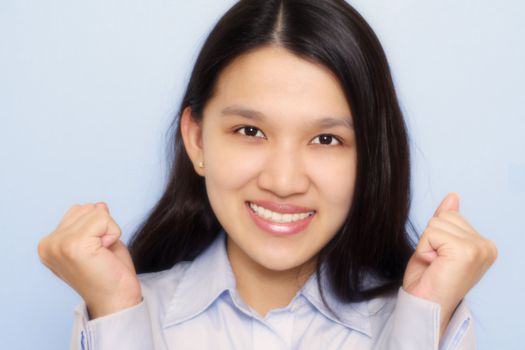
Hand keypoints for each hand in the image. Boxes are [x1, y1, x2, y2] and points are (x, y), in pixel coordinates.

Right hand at [38, 202, 141, 318]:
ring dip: (109, 231)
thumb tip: (99, 204)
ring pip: (96, 211)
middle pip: (87, 208)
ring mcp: (59, 244)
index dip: (97, 228)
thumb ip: (92, 220)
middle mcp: (49, 244)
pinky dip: (113, 233)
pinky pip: (104, 218)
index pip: (79, 210)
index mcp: (49, 244)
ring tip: (103, 254)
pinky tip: (106, 253)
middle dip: (103, 228)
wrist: (116, 300)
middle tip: (101, 254)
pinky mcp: (74, 245)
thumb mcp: (98, 240)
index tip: (94, 253)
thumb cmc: (109, 272)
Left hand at [403, 193, 496, 337]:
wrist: (424, 306)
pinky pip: (431, 232)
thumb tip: (453, 196)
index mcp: (484, 244)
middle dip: (431, 238)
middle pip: (445, 216)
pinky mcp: (466, 251)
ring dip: (426, 244)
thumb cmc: (429, 279)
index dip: (436, 236)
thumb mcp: (436, 244)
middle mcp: (486, 246)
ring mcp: (478, 248)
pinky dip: (424, 248)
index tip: (441, 260)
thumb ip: (446, 220)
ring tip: (434, 265)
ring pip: (436, 223)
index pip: (451, 215)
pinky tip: (433, 265)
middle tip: (436, 263)